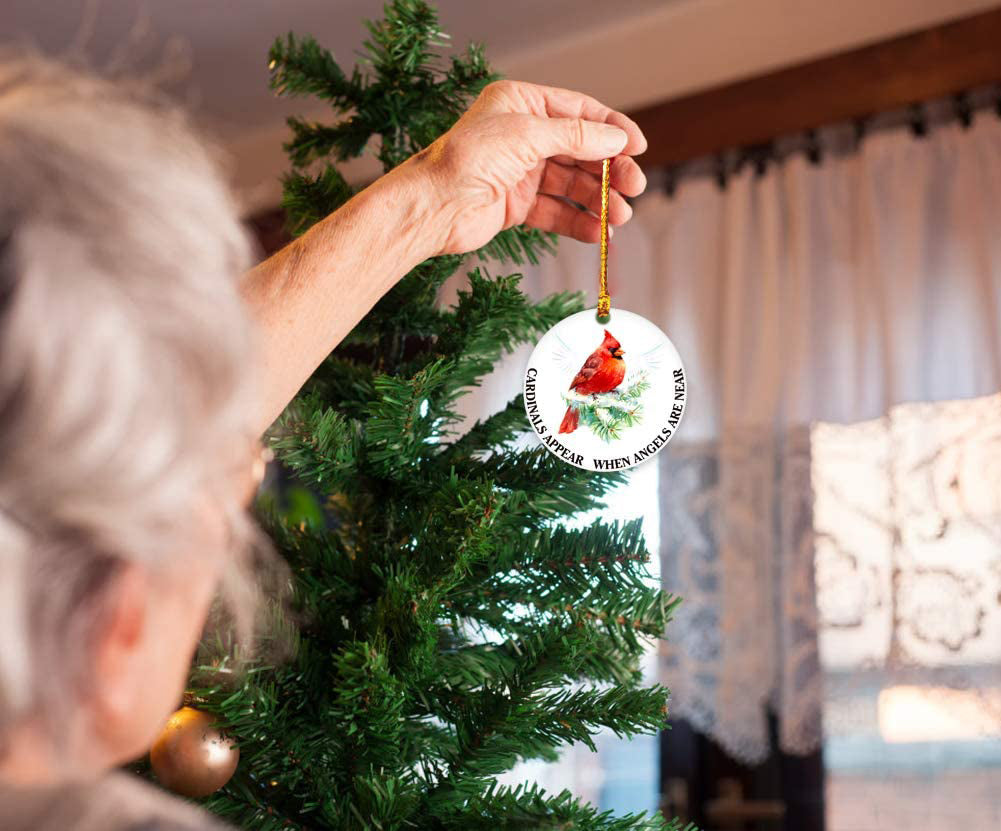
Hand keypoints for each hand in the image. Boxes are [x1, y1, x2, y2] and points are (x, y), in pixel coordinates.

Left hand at [399, 80, 647, 256]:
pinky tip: (598, 233)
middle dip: (609, 170)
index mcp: (521, 104)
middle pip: (580, 151)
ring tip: (619, 216)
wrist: (432, 206)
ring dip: (598, 200)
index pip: (579, 112)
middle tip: (633, 187)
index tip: (637, 148)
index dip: (611, 129)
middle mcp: (522, 136)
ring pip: (571, 185)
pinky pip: (556, 212)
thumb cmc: (467, 159)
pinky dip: (578, 222)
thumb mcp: (527, 135)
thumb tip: (616, 138)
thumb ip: (576, 136)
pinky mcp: (516, 206)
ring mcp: (520, 172)